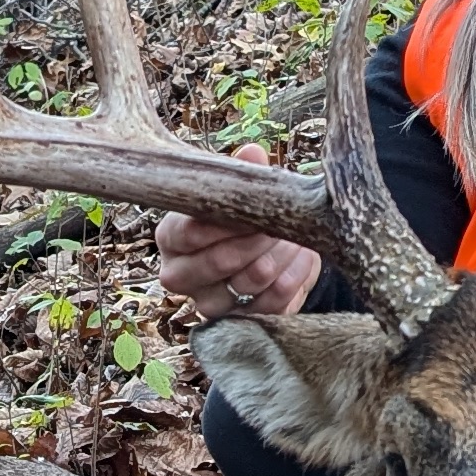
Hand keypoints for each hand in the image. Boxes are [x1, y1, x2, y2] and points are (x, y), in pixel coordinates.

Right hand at [155, 145, 323, 316]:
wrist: (261, 257)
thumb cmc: (239, 219)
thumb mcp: (237, 194)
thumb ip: (242, 174)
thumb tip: (252, 153)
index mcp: (171, 238)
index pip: (187, 232)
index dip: (224, 221)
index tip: (254, 205)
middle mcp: (180, 275)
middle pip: (217, 261)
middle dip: (256, 238)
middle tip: (281, 220)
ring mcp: (208, 303)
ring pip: (248, 281)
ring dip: (280, 255)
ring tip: (298, 235)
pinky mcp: (239, 322)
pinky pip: (271, 304)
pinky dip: (294, 278)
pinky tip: (305, 256)